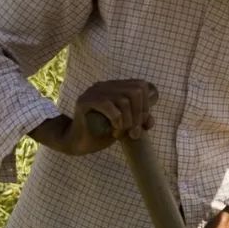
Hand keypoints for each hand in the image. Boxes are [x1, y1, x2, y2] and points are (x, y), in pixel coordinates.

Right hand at [31, 79, 156, 155]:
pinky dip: (116, 118)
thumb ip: (139, 120)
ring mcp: (94, 91)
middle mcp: (106, 85)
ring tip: (120, 132)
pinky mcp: (84, 101)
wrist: (79, 143)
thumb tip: (149, 122)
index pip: (141, 86)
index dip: (146, 105)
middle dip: (139, 114)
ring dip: (127, 120)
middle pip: (135, 91)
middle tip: (133, 132)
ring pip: (123, 100)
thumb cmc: (103, 133)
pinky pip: (107, 104)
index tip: (142, 123)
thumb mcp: (127, 125)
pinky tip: (114, 129)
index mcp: (117, 86)